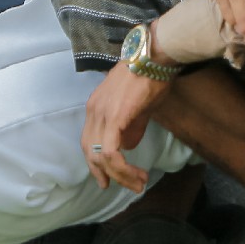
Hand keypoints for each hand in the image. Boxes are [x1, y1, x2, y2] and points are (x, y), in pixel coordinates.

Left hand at [80, 63, 164, 191]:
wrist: (155, 56)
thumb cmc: (150, 76)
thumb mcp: (138, 106)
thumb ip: (131, 126)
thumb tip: (129, 145)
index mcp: (96, 107)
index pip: (89, 142)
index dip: (96, 163)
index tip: (109, 178)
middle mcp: (93, 111)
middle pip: (90, 152)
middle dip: (105, 174)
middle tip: (123, 187)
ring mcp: (102, 114)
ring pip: (101, 157)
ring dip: (120, 175)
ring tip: (138, 184)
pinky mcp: (114, 118)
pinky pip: (112, 152)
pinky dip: (122, 168)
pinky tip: (136, 174)